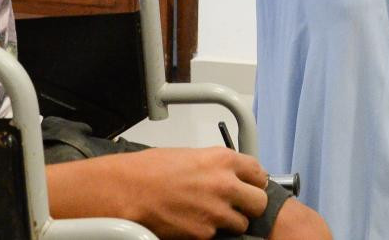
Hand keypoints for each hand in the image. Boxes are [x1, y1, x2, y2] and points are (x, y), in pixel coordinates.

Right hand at [116, 146, 268, 238]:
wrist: (128, 190)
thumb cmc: (151, 170)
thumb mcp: (191, 156)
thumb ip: (216, 166)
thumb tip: (229, 176)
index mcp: (223, 160)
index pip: (260, 174)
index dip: (254, 182)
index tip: (249, 186)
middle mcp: (225, 185)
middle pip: (259, 202)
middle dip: (249, 205)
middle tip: (236, 205)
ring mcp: (216, 212)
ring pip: (242, 224)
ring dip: (230, 222)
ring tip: (209, 214)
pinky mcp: (205, 234)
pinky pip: (218, 236)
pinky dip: (209, 232)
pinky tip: (193, 221)